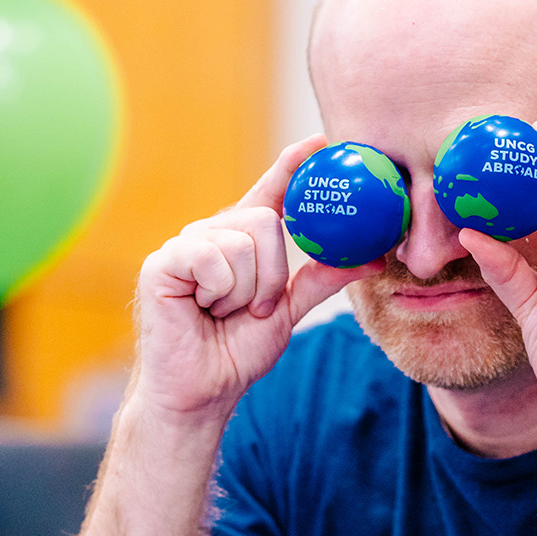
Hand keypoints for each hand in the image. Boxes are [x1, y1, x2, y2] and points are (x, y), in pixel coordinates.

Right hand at [132, 135, 381, 419]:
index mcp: (242, 242)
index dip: (292, 165)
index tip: (321, 143)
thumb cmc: (235, 352)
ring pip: (241, 242)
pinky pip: (211, 258)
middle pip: (263, 220)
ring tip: (225, 313)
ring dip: (245, 291)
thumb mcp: (288, 311)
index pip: (270, 193)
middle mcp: (213, 234)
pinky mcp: (162, 262)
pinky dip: (218, 292)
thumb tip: (373, 257)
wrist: (201, 392)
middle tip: (254, 309)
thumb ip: (322, 279)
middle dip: (271, 275)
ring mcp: (185, 245)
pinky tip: (202, 309)